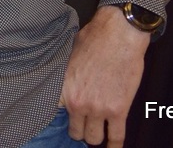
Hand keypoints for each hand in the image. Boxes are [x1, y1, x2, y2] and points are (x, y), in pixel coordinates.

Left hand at [60, 5, 149, 147]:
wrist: (118, 35)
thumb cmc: (93, 40)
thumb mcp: (68, 57)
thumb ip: (66, 77)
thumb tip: (65, 84)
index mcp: (63, 88)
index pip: (55, 116)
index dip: (61, 119)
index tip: (64, 121)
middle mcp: (77, 102)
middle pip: (75, 132)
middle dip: (80, 130)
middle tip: (84, 127)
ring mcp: (97, 109)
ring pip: (93, 138)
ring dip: (95, 136)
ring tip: (97, 132)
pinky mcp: (118, 110)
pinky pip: (116, 137)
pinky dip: (114, 146)